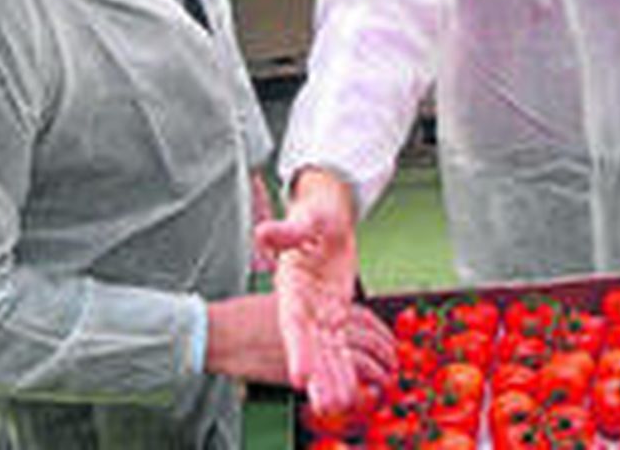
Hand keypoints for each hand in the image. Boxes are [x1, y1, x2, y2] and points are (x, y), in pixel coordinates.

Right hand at [254, 168, 360, 412]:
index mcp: (293, 287)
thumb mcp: (305, 218)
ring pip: (328, 351)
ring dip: (335, 377)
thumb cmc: (315, 214)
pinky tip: (356, 384)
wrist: (326, 215)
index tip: (301, 376)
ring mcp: (319, 312)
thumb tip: (263, 232)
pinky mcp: (335, 313)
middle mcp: (304, 306)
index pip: (294, 324)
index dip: (299, 350)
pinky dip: (348, 364)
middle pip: (312, 347)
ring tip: (342, 405)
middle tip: (328, 404)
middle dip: (320, 376)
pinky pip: (342, 344)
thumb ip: (286, 230)